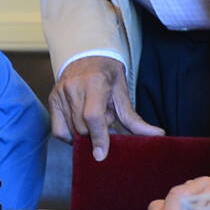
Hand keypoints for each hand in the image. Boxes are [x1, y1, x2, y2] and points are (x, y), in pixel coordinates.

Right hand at [48, 55, 162, 159]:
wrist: (87, 55)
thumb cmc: (108, 74)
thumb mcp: (122, 93)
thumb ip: (134, 118)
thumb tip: (157, 135)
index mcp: (94, 82)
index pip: (93, 116)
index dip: (98, 137)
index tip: (102, 154)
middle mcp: (73, 87)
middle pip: (82, 127)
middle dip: (96, 134)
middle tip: (106, 123)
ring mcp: (60, 94)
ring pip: (71, 130)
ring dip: (86, 134)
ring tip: (95, 120)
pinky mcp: (52, 100)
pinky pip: (58, 130)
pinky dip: (70, 135)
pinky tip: (81, 128)